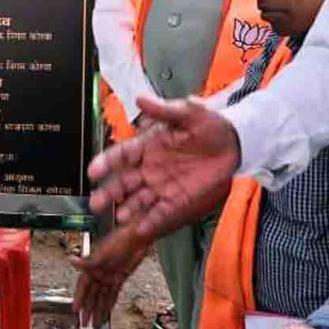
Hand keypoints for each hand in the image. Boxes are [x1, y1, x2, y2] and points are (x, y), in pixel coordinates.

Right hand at [70, 227, 152, 327]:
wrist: (137, 236)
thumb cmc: (119, 239)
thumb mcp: (102, 252)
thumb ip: (87, 261)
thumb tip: (71, 260)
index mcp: (92, 266)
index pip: (83, 286)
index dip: (79, 298)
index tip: (75, 310)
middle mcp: (99, 273)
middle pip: (92, 295)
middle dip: (88, 309)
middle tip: (84, 324)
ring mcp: (109, 276)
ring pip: (102, 297)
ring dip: (98, 310)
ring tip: (95, 324)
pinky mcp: (120, 277)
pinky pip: (113, 294)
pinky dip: (109, 304)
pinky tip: (106, 312)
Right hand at [88, 95, 239, 240]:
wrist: (234, 142)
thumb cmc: (209, 124)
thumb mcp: (188, 112)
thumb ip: (163, 109)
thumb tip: (140, 99)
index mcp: (148, 145)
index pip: (122, 155)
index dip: (106, 162)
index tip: (94, 171)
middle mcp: (150, 168)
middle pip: (124, 182)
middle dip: (110, 192)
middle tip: (96, 202)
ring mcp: (163, 186)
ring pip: (139, 199)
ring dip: (129, 208)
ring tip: (120, 216)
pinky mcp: (178, 200)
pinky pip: (161, 212)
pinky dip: (151, 221)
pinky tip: (141, 228)